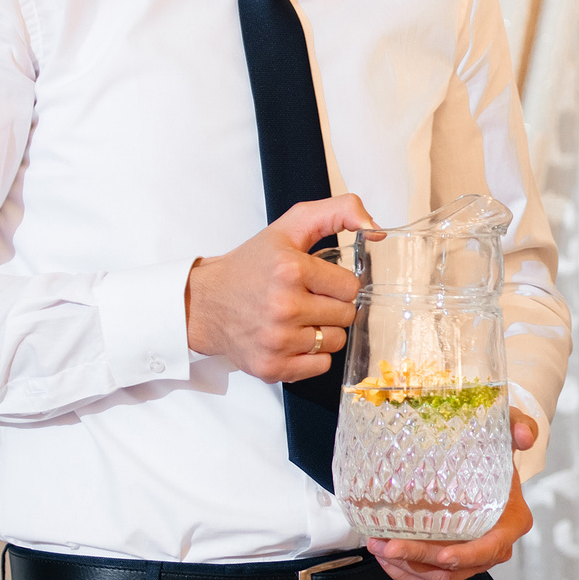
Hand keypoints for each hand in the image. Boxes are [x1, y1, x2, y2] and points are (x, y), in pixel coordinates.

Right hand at [187, 196, 376, 381]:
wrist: (204, 304)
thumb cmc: (250, 267)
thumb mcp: (290, 226)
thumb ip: (338, 212)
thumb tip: (374, 229)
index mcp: (290, 270)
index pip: (350, 287)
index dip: (336, 283)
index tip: (315, 281)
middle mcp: (284, 307)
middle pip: (346, 315)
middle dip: (331, 306)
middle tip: (305, 299)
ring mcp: (277, 340)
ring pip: (336, 341)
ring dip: (323, 331)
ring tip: (296, 318)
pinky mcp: (272, 367)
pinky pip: (321, 366)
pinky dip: (312, 356)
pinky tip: (292, 339)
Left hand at [367, 412, 541, 579]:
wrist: (485, 472)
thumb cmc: (494, 459)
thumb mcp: (505, 437)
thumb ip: (517, 427)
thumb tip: (524, 435)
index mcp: (511, 523)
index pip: (491, 548)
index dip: (466, 554)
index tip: (442, 553)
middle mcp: (493, 548)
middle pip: (456, 568)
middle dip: (419, 559)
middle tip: (388, 546)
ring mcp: (471, 560)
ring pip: (438, 578)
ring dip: (405, 567)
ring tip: (378, 547)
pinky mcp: (454, 567)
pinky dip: (406, 575)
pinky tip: (387, 559)